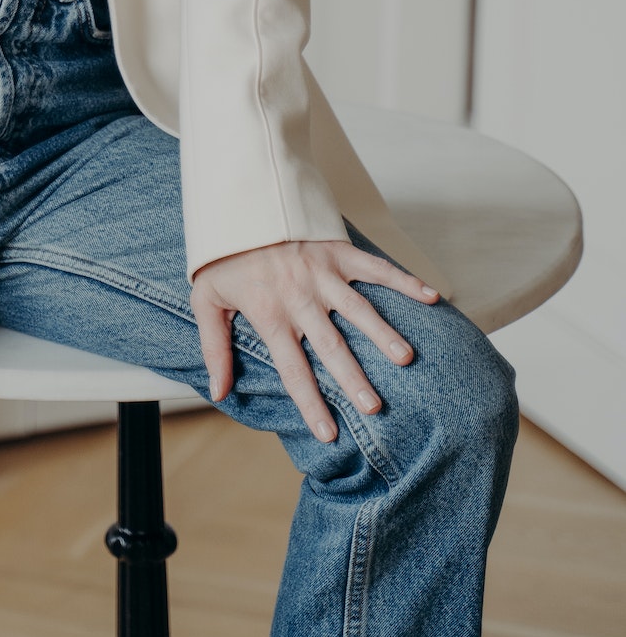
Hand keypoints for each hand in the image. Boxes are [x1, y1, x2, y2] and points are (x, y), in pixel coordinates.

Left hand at [190, 240, 438, 443]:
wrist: (237, 202)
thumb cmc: (223, 257)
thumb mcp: (205, 300)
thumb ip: (214, 348)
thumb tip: (219, 393)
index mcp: (269, 313)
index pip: (292, 367)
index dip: (310, 402)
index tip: (328, 434)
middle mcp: (299, 296)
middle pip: (330, 345)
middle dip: (352, 378)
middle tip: (374, 407)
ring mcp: (322, 273)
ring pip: (358, 308)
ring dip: (382, 333)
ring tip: (405, 358)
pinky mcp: (338, 251)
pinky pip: (375, 267)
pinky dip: (404, 281)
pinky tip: (430, 297)